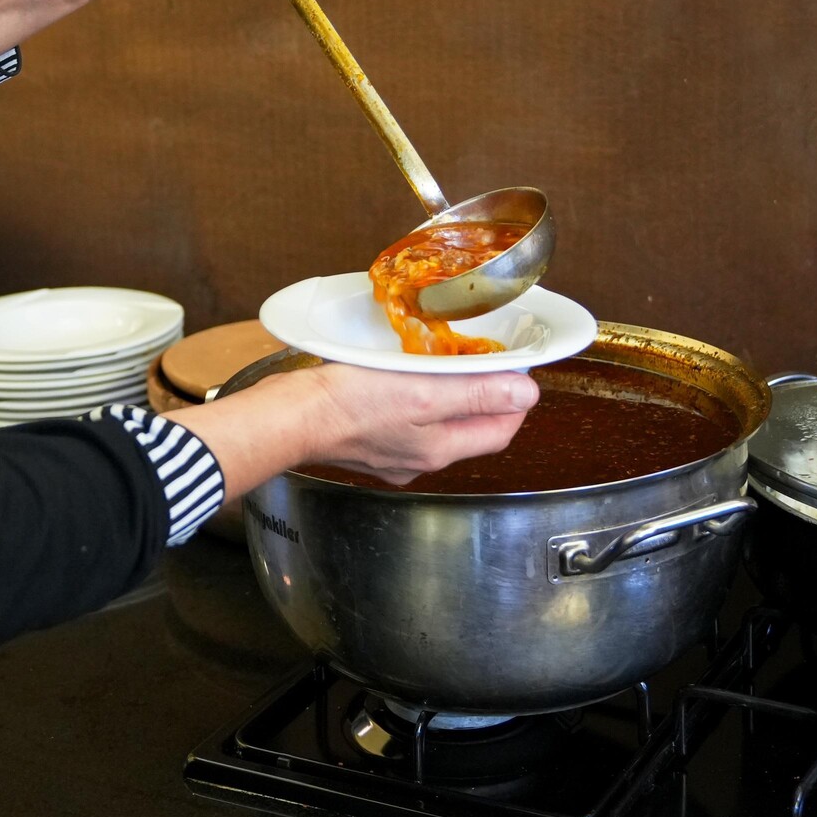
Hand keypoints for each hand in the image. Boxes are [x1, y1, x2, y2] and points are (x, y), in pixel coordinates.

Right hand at [177, 365, 536, 504]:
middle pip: (471, 426)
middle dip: (483, 394)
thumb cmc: (350, 404)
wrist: (289, 417)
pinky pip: (406, 419)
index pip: (500, 430)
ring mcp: (392, 453)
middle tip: (481, 357)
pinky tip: (402, 376)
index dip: (514, 399)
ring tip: (445, 360)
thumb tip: (527, 394)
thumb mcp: (424, 392)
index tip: (515, 367)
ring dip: (448, 393)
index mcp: (440, 450)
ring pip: (438, 422)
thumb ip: (477, 394)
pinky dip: (415, 396)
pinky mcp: (368, 441)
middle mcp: (421, 459)